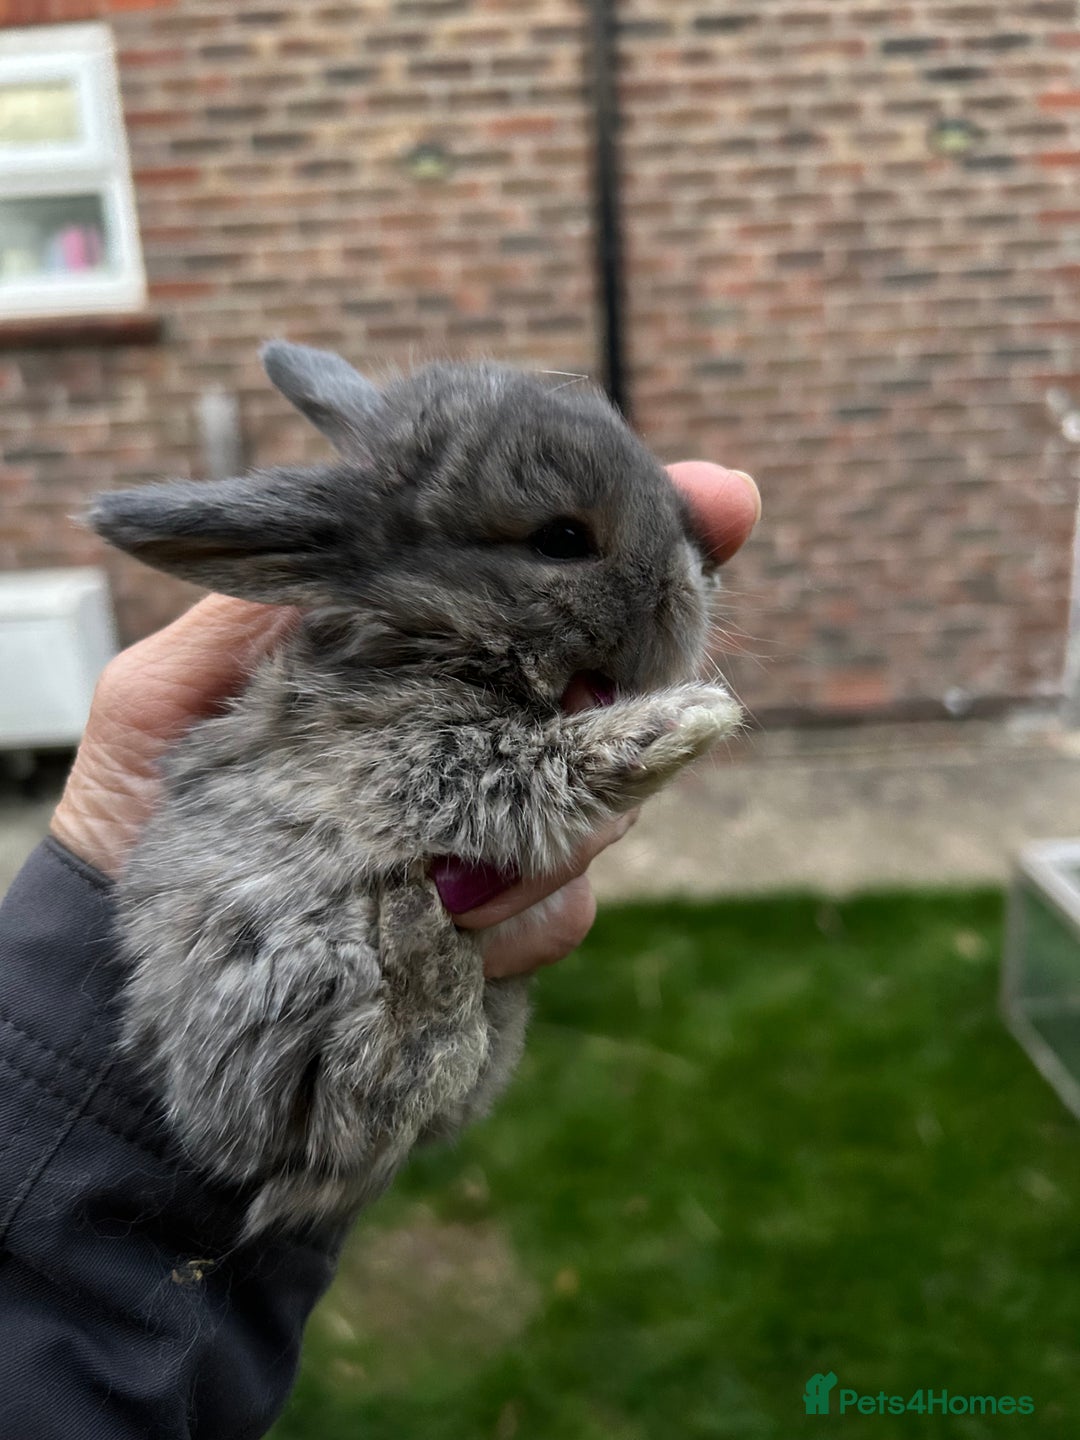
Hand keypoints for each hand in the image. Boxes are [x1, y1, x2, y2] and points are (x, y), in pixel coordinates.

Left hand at [50, 463, 759, 977]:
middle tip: (578, 724)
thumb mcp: (173, 685)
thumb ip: (258, 610)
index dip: (650, 543)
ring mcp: (499, 828)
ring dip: (555, 830)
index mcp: (421, 658)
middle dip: (618, 714)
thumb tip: (355, 532)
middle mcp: (478, 732)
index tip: (725, 505)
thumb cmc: (150, 798)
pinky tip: (446, 923)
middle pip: (614, 698)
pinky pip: (563, 910)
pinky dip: (517, 918)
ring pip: (606, 809)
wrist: (143, 953)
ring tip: (445, 866)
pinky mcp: (498, 921)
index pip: (549, 591)